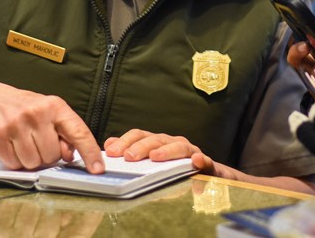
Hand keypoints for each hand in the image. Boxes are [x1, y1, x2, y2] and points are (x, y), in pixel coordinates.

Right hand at [0, 80, 102, 173]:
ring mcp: (16, 124)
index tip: (98, 169)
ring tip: (28, 144)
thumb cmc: (34, 112)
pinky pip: (14, 164)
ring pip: (33, 163)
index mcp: (57, 107)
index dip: (90, 152)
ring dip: (32, 161)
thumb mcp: (55, 115)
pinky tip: (15, 146)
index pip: (79, 133)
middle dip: (49, 155)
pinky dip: (16, 162)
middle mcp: (37, 113)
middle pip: (52, 155)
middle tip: (42, 143)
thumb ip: (68, 135)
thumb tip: (70, 157)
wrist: (0, 102)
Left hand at [104, 129, 229, 177]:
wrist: (204, 177)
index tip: (111, 151)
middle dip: (142, 146)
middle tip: (129, 156)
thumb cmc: (172, 171)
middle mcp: (173, 143)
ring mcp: (190, 151)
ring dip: (167, 151)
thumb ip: (131, 156)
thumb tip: (108, 145)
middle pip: (156, 139)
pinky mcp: (206, 163)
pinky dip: (201, 160)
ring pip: (179, 147)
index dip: (125, 141)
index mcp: (158, 142)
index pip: (140, 135)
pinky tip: (196, 161)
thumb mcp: (149, 166)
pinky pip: (205, 161)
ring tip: (156, 156)